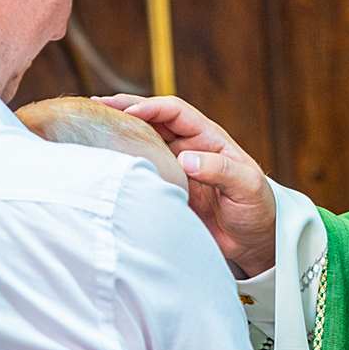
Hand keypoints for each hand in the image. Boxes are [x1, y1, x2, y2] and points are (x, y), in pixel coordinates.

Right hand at [98, 94, 277, 276]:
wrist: (253, 243)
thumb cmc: (257, 209)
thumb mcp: (246, 186)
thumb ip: (220, 170)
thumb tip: (185, 158)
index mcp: (208, 138)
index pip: (174, 112)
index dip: (151, 107)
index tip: (129, 113)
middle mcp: (188, 148)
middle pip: (151, 120)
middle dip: (124, 110)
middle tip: (95, 106)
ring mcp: (175, 168)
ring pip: (142, 143)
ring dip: (119, 133)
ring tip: (91, 128)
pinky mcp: (167, 189)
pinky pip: (142, 171)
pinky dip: (123, 164)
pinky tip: (104, 161)